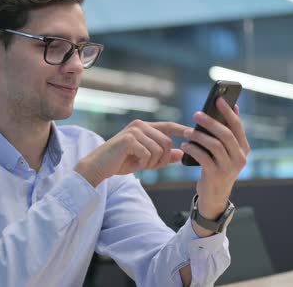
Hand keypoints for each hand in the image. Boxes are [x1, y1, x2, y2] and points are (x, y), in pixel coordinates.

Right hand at [75, 120, 190, 186]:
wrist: (99, 166)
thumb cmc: (120, 162)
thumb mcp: (145, 160)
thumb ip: (162, 156)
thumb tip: (181, 153)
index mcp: (144, 127)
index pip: (168, 126)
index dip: (182, 129)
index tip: (193, 133)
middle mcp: (140, 125)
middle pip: (167, 142)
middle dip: (163, 159)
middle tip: (150, 166)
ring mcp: (134, 131)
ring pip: (159, 150)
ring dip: (153, 163)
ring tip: (140, 164)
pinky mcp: (129, 139)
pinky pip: (148, 154)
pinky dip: (144, 163)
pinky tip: (134, 163)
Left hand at [181, 97, 249, 218]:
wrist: (214, 196)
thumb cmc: (217, 168)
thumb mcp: (225, 152)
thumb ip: (226, 134)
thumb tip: (229, 108)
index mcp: (244, 149)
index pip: (237, 127)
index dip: (228, 112)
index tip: (219, 99)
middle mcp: (240, 158)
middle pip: (226, 134)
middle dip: (210, 122)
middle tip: (196, 114)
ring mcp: (229, 168)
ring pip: (214, 145)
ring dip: (198, 136)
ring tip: (187, 132)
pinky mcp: (216, 175)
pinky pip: (203, 157)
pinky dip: (193, 149)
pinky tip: (185, 145)